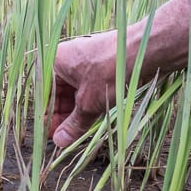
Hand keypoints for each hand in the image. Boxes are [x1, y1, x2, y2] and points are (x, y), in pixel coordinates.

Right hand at [51, 32, 116, 147]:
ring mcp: (85, 61)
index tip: (52, 136)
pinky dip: (88, 103)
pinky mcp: (101, 66)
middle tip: (66, 138)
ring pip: (74, 91)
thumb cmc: (111, 69)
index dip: (47, 117)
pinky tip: (92, 118)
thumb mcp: (89, 103)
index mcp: (55, 61)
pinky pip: (88, 87)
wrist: (145, 50)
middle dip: (62, 116)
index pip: (44, 94)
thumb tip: (60, 141)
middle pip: (58, 92)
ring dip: (76, 111)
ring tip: (79, 132)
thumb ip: (73, 124)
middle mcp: (67, 59)